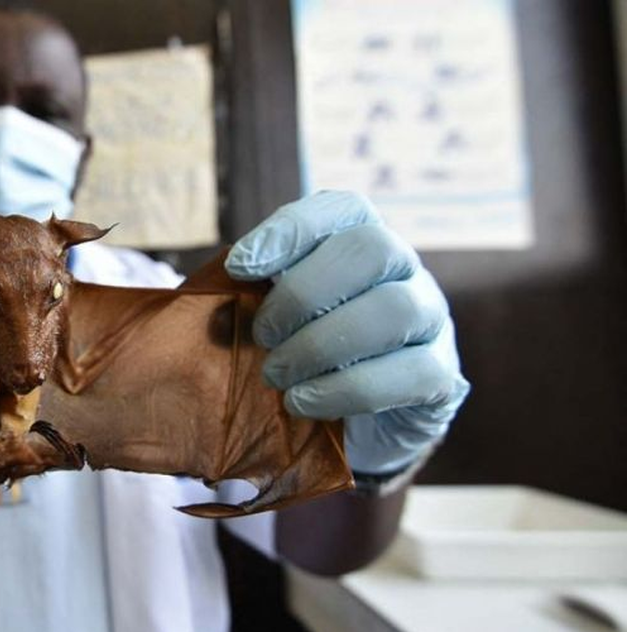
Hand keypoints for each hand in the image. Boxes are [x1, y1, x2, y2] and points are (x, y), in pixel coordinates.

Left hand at [226, 191, 469, 473]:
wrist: (350, 420)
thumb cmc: (297, 349)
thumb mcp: (267, 314)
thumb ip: (241, 298)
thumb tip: (196, 300)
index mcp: (360, 237)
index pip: (341, 208)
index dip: (290, 231)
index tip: (239, 267)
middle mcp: (404, 267)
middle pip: (373, 249)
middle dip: (304, 293)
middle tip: (262, 334)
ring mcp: (430, 318)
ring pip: (394, 310)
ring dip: (322, 345)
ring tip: (276, 375)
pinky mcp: (440, 375)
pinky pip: (409, 374)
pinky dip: (346, 390)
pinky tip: (303, 402)